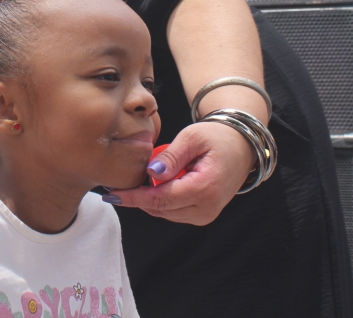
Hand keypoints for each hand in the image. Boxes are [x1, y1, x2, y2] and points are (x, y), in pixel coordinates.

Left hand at [107, 122, 254, 224]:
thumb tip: (151, 173)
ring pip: (164, 212)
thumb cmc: (217, 137)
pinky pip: (172, 210)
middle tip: (122, 180)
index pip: (160, 198)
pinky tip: (161, 180)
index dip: (134, 197)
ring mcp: (205, 214)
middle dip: (138, 196)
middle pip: (159, 208)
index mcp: (205, 188)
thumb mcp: (192, 137)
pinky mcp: (202, 214)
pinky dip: (161, 198)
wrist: (241, 147)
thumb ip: (171, 156)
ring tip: (149, 173)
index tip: (112, 193)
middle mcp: (206, 208)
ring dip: (150, 196)